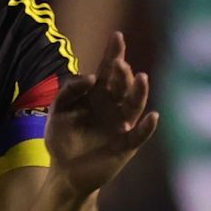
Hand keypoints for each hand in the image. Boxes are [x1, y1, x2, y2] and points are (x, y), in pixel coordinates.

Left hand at [46, 32, 159, 195]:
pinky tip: (153, 116)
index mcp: (97, 95)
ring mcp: (121, 125)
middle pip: (122, 85)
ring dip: (138, 92)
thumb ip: (68, 92)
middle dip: (122, 73)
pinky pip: (139, 134)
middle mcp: (113, 106)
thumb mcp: (57, 112)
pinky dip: (147, 127)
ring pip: (134, 105)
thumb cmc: (62, 140)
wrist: (64, 174)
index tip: (117, 36)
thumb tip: (90, 78)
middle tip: (119, 64)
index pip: (107, 70)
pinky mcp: (125, 146)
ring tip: (140, 77)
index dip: (113, 53)